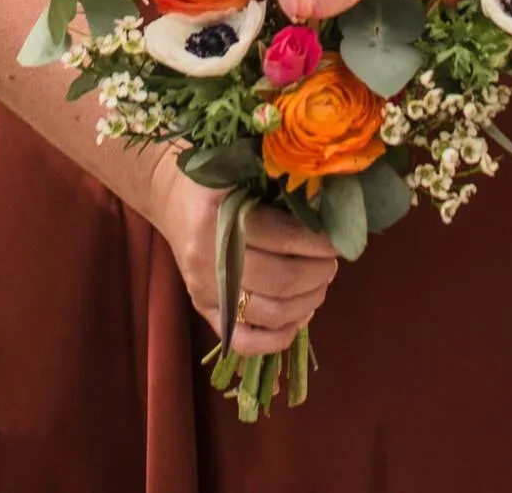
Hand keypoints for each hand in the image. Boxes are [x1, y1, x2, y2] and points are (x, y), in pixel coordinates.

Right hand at [150, 153, 338, 356]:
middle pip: (280, 281)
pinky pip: (244, 342)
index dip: (318, 242)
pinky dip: (279, 337)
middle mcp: (207, 258)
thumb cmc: (218, 178)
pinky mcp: (203, 310)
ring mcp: (203, 289)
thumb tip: (333, 215)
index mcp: (219, 215)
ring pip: (269, 313)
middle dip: (319, 273)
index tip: (340, 240)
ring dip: (308, 301)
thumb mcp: (245, 170)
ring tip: (320, 282)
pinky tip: (300, 315)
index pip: (280, 237)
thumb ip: (282, 191)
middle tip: (333, 261)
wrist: (172, 195)